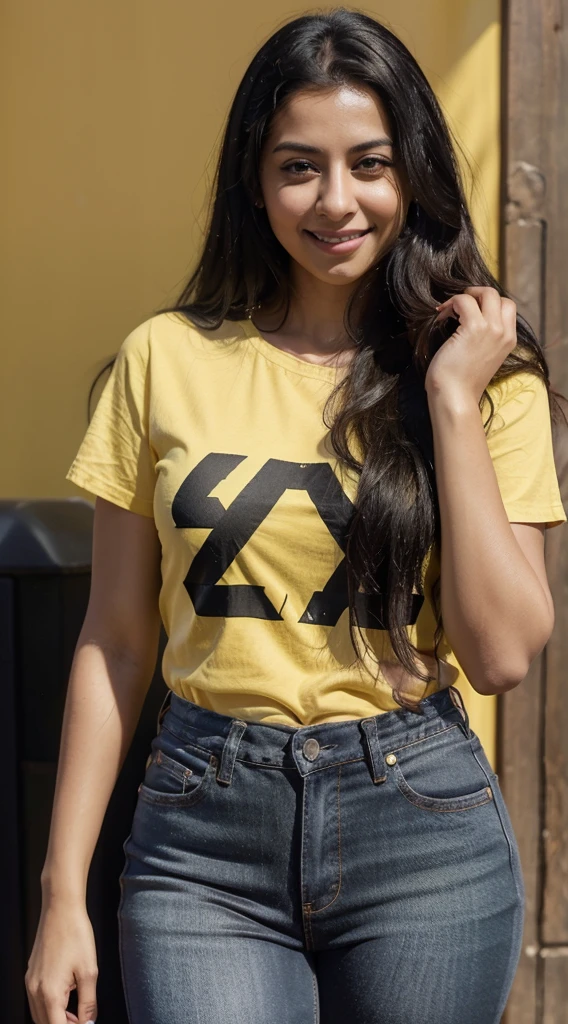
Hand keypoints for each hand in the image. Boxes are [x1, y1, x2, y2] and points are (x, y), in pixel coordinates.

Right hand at [25, 903, 97, 1023]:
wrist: (61, 909)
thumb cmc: (75, 934)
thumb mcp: (89, 971)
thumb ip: (89, 1003)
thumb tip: (88, 1022)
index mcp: (50, 993)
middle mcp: (35, 990)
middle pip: (46, 1023)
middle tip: (82, 1021)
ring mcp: (31, 982)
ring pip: (39, 1014)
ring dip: (55, 1019)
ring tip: (76, 1015)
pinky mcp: (31, 974)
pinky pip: (37, 1000)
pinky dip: (49, 1007)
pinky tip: (66, 999)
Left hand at [425, 285, 517, 403]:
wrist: (455, 396)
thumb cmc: (462, 381)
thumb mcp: (482, 356)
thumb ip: (485, 338)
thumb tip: (468, 318)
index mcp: (509, 340)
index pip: (507, 307)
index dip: (486, 303)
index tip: (468, 311)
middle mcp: (504, 332)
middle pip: (498, 295)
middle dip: (476, 294)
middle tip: (458, 305)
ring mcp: (492, 329)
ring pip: (486, 293)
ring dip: (464, 296)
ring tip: (448, 310)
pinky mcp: (474, 327)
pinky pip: (464, 300)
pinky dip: (451, 303)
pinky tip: (441, 316)